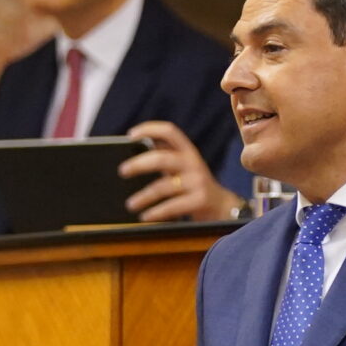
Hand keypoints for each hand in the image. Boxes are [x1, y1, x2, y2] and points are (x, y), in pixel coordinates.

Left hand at [121, 120, 243, 221]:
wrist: (223, 207)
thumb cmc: (195, 185)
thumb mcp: (182, 167)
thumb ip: (164, 157)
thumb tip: (135, 150)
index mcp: (188, 151)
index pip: (170, 132)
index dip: (150, 129)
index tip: (130, 135)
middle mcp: (193, 163)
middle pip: (162, 158)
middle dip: (139, 164)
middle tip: (123, 171)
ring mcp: (197, 182)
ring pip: (163, 187)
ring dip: (143, 196)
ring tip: (130, 204)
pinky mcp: (200, 200)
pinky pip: (172, 206)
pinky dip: (156, 212)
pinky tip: (146, 216)